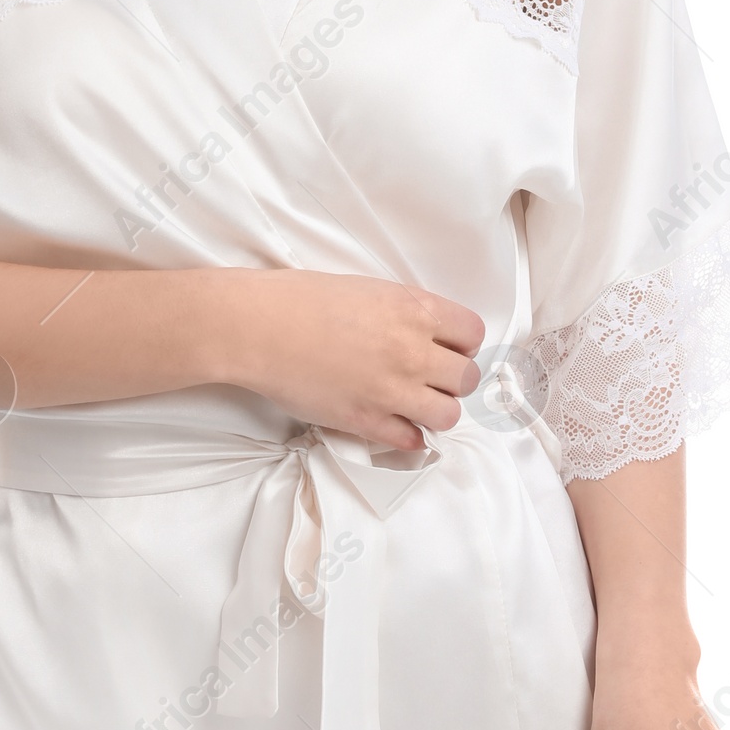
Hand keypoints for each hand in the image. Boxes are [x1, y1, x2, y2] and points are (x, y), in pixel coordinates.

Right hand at [215, 270, 484, 449]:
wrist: (257, 327)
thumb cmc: (300, 300)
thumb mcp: (367, 289)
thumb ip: (404, 312)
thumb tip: (423, 334)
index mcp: (414, 310)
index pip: (473, 333)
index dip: (463, 343)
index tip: (449, 348)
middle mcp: (412, 351)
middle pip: (467, 378)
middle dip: (454, 379)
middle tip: (432, 378)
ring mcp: (391, 390)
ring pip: (448, 415)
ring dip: (436, 411)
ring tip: (415, 404)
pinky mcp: (367, 421)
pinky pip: (411, 440)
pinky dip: (407, 436)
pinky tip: (393, 423)